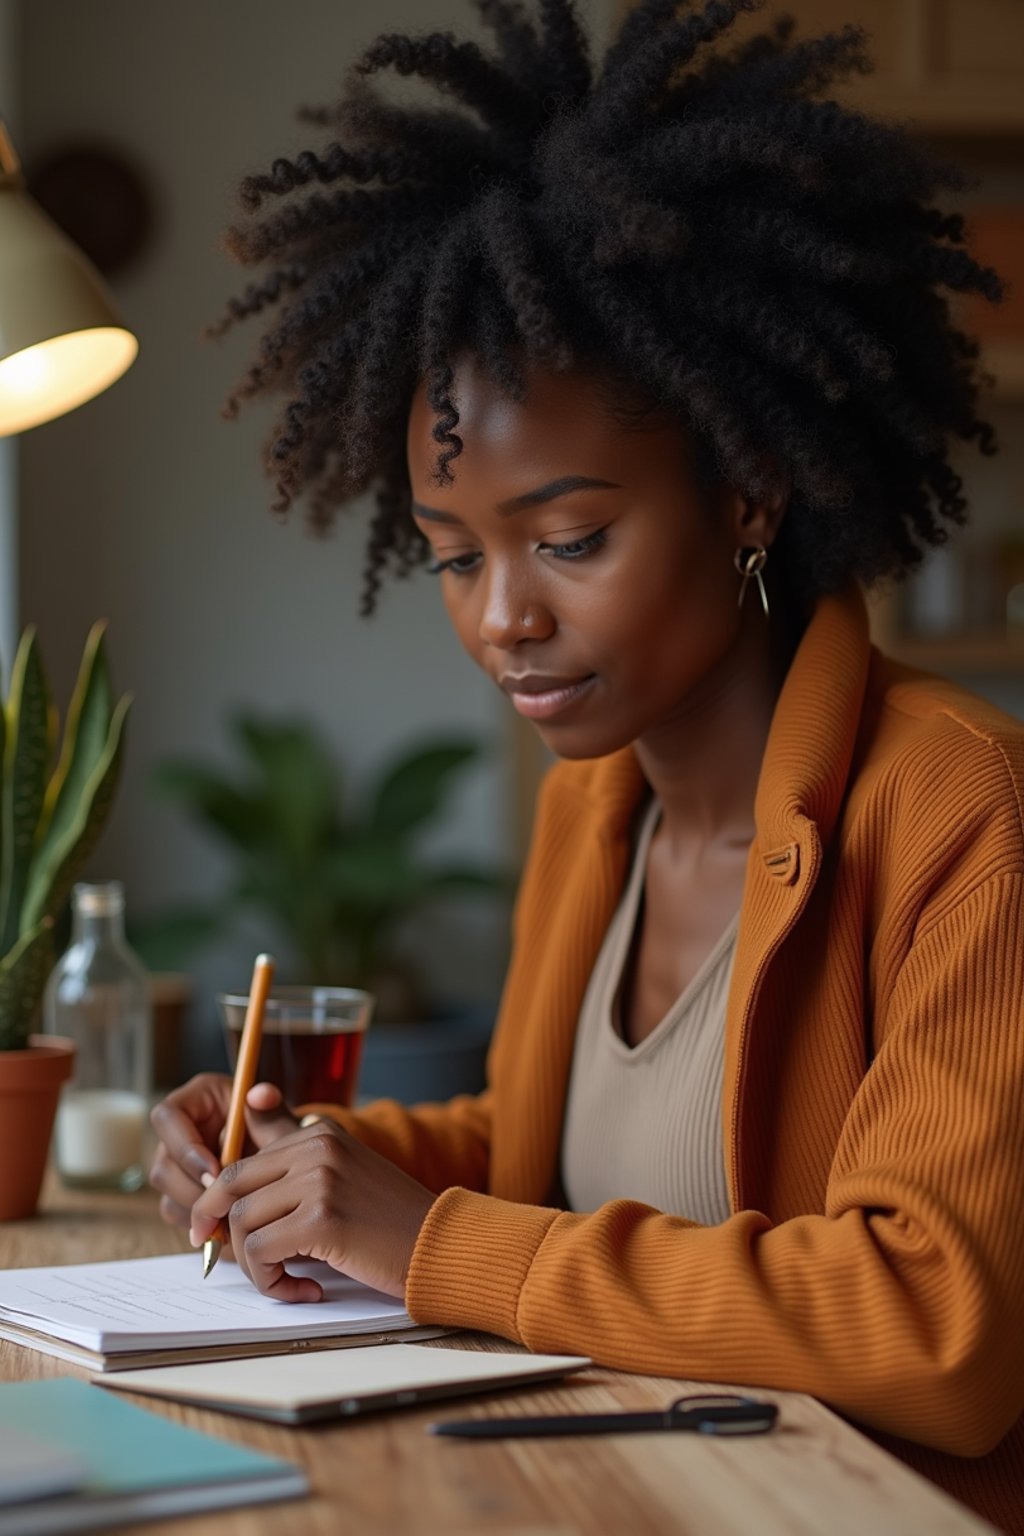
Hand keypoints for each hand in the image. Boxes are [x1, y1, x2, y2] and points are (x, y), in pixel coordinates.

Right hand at [149, 1072, 298, 1236]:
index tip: (216, 1171)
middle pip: (163, 1164)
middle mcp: (177, 1131)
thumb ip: (271, 1113)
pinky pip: (176, 1211)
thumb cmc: (275, 1132)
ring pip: (167, 1193)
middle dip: (194, 1188)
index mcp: (196, 1100)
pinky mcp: (178, 1189)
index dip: (185, 1147)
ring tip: (233, 1212)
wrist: (280, 1160)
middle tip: (228, 1202)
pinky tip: (228, 1220)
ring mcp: (174, 1163)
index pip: (167, 1116)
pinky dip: (200, 1221)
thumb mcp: (277, 1121)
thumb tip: (261, 1095)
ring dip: (198, 1208)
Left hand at [188, 1121, 435, 1301]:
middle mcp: (317, 1147)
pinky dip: (272, 1282)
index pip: (243, 1162)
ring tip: (288, 1281)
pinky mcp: (321, 1219)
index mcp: (320, 1133)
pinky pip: (261, 1253)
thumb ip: (296, 1165)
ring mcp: (319, 1180)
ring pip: (242, 1224)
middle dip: (217, 1228)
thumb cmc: (391, 1222)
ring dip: (255, 1267)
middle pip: (232, 1187)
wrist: (442, 1245)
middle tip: (219, 1258)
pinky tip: (304, 1290)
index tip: (211, 1229)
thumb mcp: (344, 1177)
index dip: (218, 1202)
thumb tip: (237, 1158)